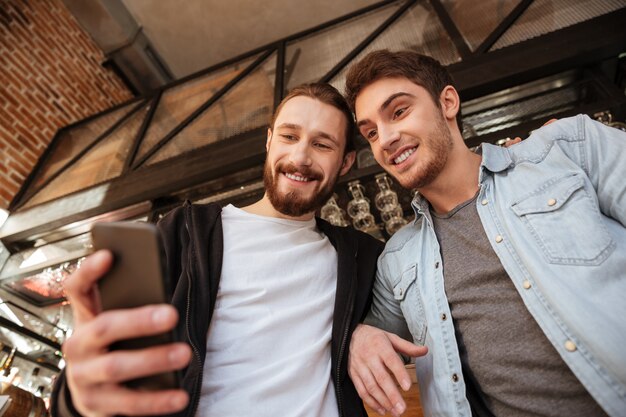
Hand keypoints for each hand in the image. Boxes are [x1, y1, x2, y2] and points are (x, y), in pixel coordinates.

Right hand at [62, 250, 191, 416]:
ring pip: (116, 367)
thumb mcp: (116, 320)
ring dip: (153, 359)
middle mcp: (78, 345)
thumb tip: (164, 283)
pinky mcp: (96, 403)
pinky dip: (157, 401)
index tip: (108, 255)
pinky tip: (180, 396)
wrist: (92, 391)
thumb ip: (132, 302)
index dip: (89, 271)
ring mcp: (84, 376)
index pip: (77, 288)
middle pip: (104, 327)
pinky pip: (129, 403)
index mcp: (85, 317)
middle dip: (139, 321)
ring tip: (184, 354)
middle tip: (172, 314)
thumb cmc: (114, 345)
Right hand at [348, 324, 427, 415]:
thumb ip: (408, 347)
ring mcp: (360, 367)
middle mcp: (369, 357)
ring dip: (383, 401)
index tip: (407, 387)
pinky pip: (362, 391)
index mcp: (381, 346)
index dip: (399, 374)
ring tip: (395, 411)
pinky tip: (382, 409)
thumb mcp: (391, 338)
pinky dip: (371, 402)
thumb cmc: (373, 338)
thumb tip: (424, 351)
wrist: (350, 335)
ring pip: (371, 387)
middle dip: (392, 395)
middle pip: (381, 378)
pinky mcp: (354, 375)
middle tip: (402, 408)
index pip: (391, 361)